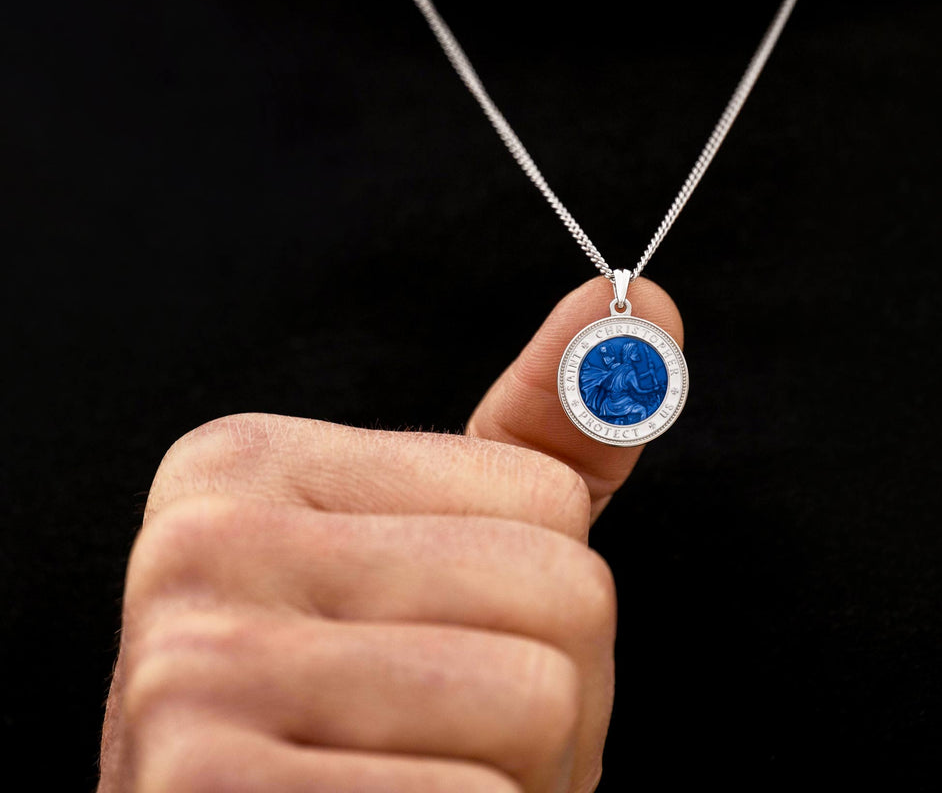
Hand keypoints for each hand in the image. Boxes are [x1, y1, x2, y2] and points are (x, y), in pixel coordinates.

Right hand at [97, 277, 682, 791]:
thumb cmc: (360, 718)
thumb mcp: (441, 557)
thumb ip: (545, 438)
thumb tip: (644, 303)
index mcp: (248, 462)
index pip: (545, 496)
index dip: (547, 604)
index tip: (447, 646)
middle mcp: (202, 545)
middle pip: (560, 592)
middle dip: (556, 703)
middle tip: (456, 745)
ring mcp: (192, 676)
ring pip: (536, 701)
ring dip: (524, 781)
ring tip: (427, 790)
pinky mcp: (207, 791)